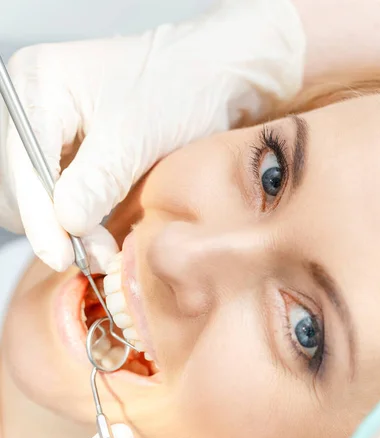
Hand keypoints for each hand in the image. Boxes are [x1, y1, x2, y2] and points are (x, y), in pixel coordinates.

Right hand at [0, 0, 303, 271]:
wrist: (203, 81)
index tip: (61, 256)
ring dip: (62, 232)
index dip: (39, 217)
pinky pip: (50, 201)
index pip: (23, 165)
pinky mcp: (60, 156)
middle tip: (97, 253)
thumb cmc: (176, 88)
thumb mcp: (137, 135)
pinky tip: (98, 232)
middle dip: (53, 228)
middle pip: (17, 188)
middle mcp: (29, 108)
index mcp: (37, 85)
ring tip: (103, 245)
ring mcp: (43, 134)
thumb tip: (67, 223)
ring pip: (29, 201)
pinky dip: (71, 224)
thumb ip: (98, 180)